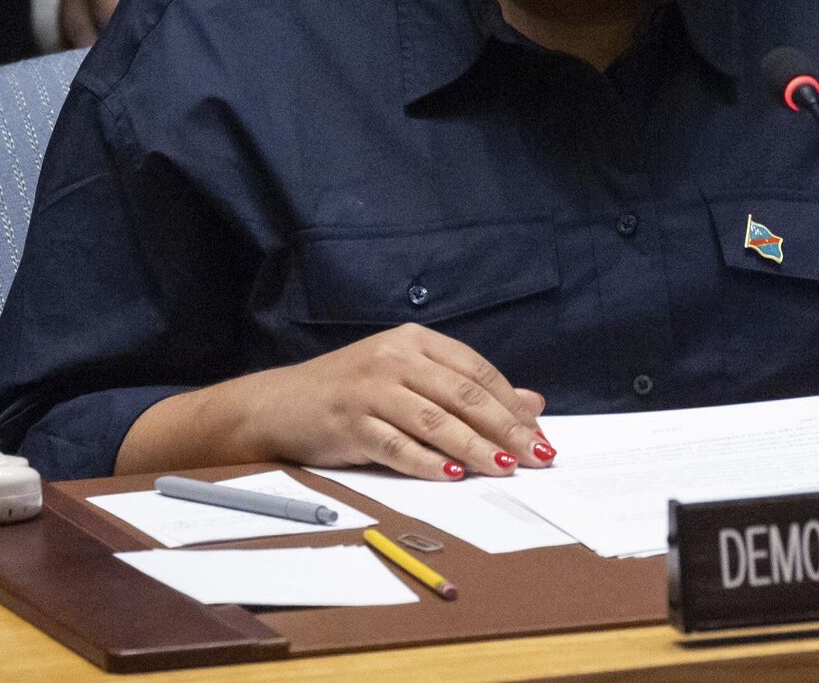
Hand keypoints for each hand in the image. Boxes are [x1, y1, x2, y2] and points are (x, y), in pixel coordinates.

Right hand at [245, 324, 553, 480]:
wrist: (277, 405)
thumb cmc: (351, 392)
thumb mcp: (409, 377)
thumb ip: (466, 388)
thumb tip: (531, 403)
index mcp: (414, 341)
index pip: (477, 371)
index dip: (512, 404)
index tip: (540, 433)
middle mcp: (394, 359)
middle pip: (464, 396)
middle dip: (506, 429)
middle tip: (537, 455)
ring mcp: (371, 390)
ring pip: (436, 421)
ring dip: (475, 448)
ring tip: (505, 468)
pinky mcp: (350, 424)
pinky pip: (397, 446)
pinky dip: (428, 463)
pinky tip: (453, 477)